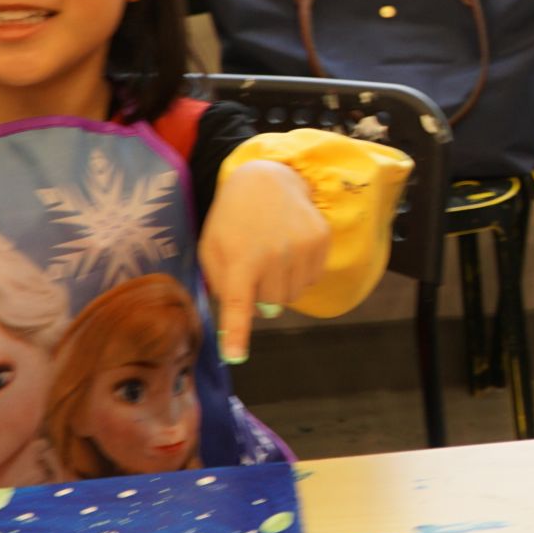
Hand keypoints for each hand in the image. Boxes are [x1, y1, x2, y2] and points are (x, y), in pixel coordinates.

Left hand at [199, 160, 331, 363]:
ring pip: (293, 296)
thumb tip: (232, 322)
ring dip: (281, 286)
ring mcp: (302, 248)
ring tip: (272, 256)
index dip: (237, 333)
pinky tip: (289, 249)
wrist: (268, 177)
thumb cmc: (233, 218)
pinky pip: (311, 279)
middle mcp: (273, 255)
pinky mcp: (321, 241)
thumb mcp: (212, 247)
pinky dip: (299, 273)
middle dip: (261, 296)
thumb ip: (218, 284)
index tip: (235, 355)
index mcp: (240, 258)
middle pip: (271, 306)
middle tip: (253, 268)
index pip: (238, 304)